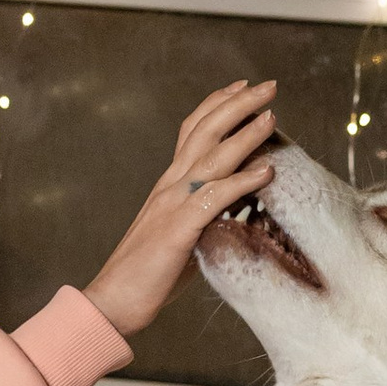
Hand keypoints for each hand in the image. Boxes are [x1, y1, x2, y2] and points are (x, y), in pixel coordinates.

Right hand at [83, 80, 277, 338]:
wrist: (114, 300)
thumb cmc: (149, 274)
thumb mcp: (183, 233)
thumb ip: (205, 213)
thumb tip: (234, 208)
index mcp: (170, 183)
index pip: (193, 129)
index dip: (218, 104)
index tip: (243, 88)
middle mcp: (170, 184)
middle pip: (205, 129)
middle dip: (239, 104)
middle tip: (269, 85)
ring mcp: (172, 204)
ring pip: (212, 156)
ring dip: (245, 134)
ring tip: (272, 116)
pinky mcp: (178, 229)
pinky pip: (214, 198)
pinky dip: (242, 181)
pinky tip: (266, 172)